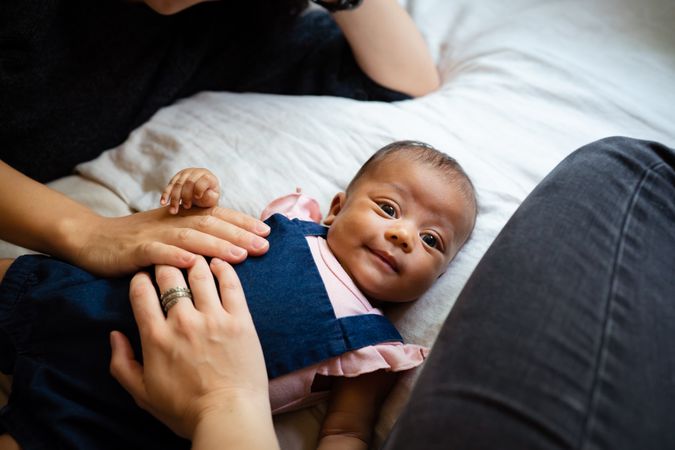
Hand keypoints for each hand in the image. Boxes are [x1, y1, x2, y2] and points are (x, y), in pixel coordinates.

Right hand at [70, 206, 268, 276]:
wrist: (92, 240)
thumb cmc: (136, 242)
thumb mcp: (168, 234)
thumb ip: (194, 235)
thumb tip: (230, 242)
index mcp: (181, 218)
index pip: (218, 215)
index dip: (243, 222)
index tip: (267, 232)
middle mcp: (171, 222)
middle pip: (210, 224)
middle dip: (239, 234)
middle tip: (264, 245)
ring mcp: (152, 235)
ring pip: (189, 237)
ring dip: (216, 245)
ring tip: (240, 254)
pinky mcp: (134, 250)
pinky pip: (156, 252)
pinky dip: (175, 256)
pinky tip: (193, 264)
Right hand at [109, 257, 271, 439]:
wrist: (228, 416)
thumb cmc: (185, 410)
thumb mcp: (141, 394)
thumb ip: (121, 363)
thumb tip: (114, 335)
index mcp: (156, 337)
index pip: (141, 292)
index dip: (141, 278)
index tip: (144, 277)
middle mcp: (182, 321)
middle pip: (169, 275)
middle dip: (165, 264)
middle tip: (168, 264)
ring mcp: (213, 318)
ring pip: (200, 273)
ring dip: (194, 261)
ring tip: (193, 259)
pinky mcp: (240, 320)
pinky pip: (231, 284)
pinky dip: (223, 269)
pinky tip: (219, 263)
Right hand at [161, 168, 219, 213]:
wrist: (201, 195)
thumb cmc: (209, 198)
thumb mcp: (213, 199)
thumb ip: (211, 197)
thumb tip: (206, 194)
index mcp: (207, 176)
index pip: (203, 179)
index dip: (200, 187)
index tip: (197, 197)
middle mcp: (196, 172)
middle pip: (188, 182)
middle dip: (186, 195)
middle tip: (186, 207)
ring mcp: (185, 174)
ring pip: (177, 184)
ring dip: (174, 198)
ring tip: (173, 211)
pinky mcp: (176, 178)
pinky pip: (169, 186)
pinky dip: (166, 195)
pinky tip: (163, 203)